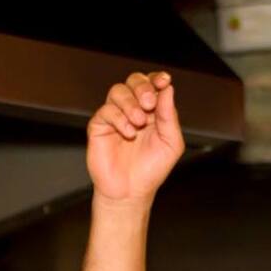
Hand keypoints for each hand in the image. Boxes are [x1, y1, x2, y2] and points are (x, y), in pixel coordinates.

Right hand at [87, 72, 182, 204]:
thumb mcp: (171, 143)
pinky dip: (119, 118)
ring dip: (131, 103)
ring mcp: (115, 116)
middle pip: (134, 81)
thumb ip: (169, 116)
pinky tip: (128, 133)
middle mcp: (133, 109)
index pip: (153, 85)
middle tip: (149, 103)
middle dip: (143, 87)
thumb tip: (168, 89)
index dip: (157, 79)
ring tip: (139, 121)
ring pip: (118, 91)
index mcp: (153, 111)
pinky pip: (106, 110)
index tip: (164, 80)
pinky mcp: (99, 126)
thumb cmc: (151, 169)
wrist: (131, 191)